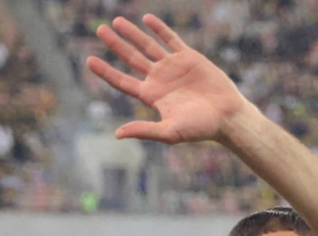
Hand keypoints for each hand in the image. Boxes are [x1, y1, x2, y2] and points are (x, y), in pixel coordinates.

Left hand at [87, 14, 247, 143]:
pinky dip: (159, 29)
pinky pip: (171, 39)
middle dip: (115, 44)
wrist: (227, 116)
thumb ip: (144, 130)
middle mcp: (159, 80)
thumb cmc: (200, 128)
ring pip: (148, 45)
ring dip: (132, 33)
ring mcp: (173, 67)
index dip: (105, 71)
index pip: (122, 81)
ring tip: (116, 21)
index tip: (90, 59)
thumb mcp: (169, 132)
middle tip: (99, 30)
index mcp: (151, 96)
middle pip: (131, 58)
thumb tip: (117, 134)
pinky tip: (147, 19)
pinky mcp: (189, 57)